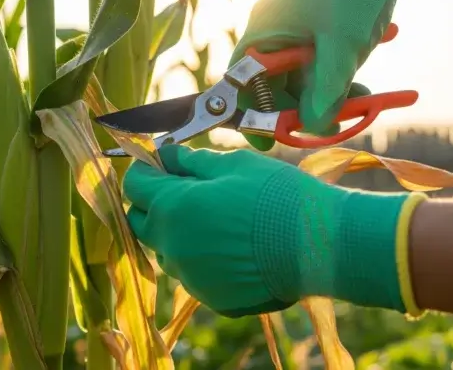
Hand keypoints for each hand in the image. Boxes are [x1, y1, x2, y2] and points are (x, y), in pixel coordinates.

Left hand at [123, 144, 422, 317]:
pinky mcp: (212, 297)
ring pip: (168, 252)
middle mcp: (173, 247)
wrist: (318, 248)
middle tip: (183, 190)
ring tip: (218, 220)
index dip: (144, 170)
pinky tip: (235, 247)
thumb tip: (166, 155)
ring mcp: (191, 277)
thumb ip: (192, 161)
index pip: (134, 186)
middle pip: (141, 223)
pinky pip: (195, 274)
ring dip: (178, 234)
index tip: (158, 163)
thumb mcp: (236, 164)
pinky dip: (204, 260)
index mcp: (174, 207)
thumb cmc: (278, 196)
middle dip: (153, 204)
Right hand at [228, 0, 449, 149]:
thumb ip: (325, 91)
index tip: (270, 139)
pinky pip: (319, 68)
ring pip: (302, 81)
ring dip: (329, 97)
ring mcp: (294, 33)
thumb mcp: (341, 47)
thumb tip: (312, 129)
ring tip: (363, 98)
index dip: (251, 114)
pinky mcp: (316, 33)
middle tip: (334, 123)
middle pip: (274, 88)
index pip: (240, 84)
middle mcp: (272, 34)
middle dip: (304, 109)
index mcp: (262, 34)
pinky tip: (367, 86)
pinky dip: (339, 81)